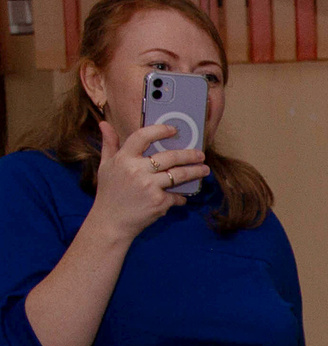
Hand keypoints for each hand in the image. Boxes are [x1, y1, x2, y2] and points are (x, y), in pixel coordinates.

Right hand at [93, 121, 203, 238]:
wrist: (111, 222)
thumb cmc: (109, 192)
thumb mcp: (105, 166)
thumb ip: (109, 144)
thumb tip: (104, 123)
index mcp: (123, 159)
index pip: (142, 136)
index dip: (159, 130)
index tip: (173, 130)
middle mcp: (136, 170)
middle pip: (169, 156)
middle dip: (189, 155)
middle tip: (201, 155)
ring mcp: (149, 186)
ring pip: (178, 175)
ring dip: (195, 172)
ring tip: (204, 170)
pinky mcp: (159, 202)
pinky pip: (176, 196)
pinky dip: (181, 198)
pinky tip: (183, 197)